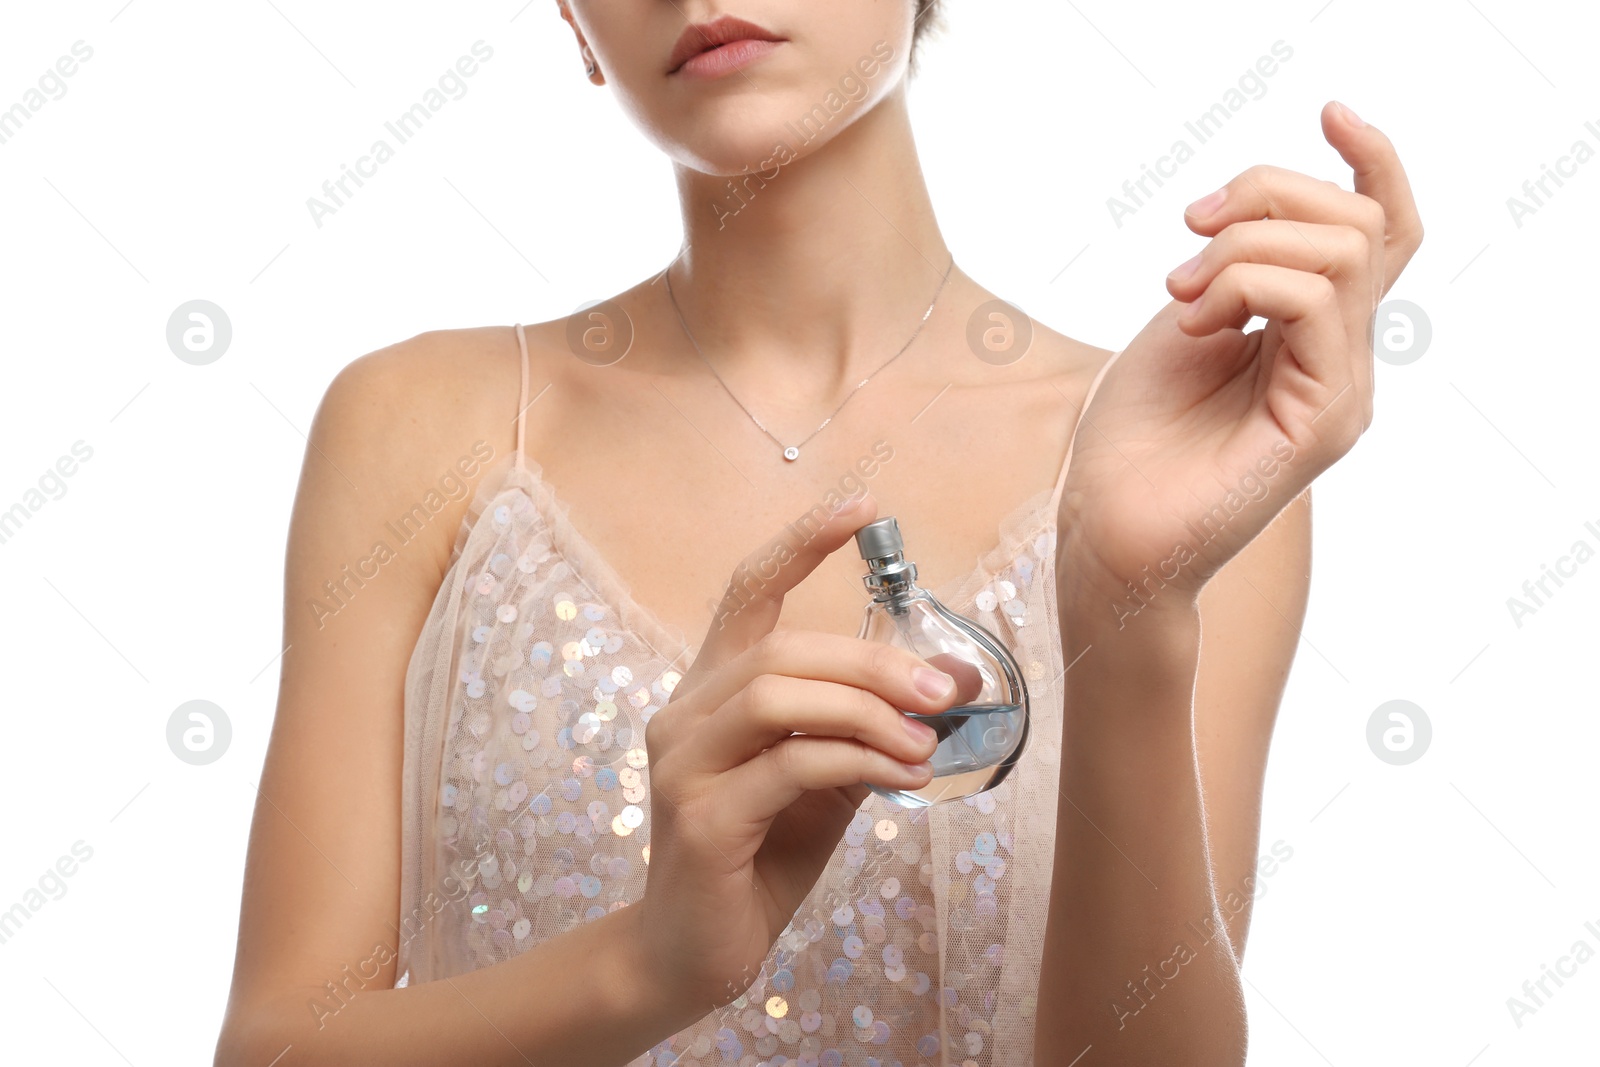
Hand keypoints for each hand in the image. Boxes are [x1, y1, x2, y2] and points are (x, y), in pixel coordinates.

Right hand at [633, 492, 960, 1016]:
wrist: (695, 953)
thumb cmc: (759, 857)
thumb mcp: (823, 782)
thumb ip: (865, 730)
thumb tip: (949, 682)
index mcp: (710, 693)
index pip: (747, 594)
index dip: (800, 545)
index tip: (861, 508)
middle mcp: (684, 714)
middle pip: (780, 649)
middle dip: (872, 661)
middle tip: (941, 690)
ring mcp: (682, 764)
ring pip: (778, 694)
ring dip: (867, 711)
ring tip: (925, 741)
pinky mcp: (699, 817)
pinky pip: (789, 763)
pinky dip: (857, 762)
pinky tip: (902, 778)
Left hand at [1057, 101, 1423, 616]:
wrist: (1106, 526)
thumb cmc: (1133, 434)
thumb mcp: (1186, 320)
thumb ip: (1238, 269)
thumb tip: (1265, 220)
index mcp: (1313, 334)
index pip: (1380, 233)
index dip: (1372, 162)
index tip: (1329, 113)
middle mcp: (1341, 359)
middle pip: (1360, 224)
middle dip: (1266, 196)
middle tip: (1188, 233)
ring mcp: (1340, 390)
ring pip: (1341, 254)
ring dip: (1240, 247)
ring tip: (1180, 296)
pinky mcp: (1324, 420)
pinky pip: (1317, 304)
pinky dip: (1244, 285)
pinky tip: (1196, 322)